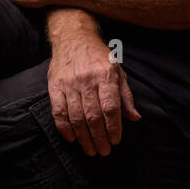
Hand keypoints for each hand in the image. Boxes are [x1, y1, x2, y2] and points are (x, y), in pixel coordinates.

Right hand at [47, 31, 140, 155]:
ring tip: (91, 150)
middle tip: (104, 151)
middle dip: (100, 138)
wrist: (73, 37)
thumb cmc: (98, 56)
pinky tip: (72, 138)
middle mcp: (87, 80)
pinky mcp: (55, 86)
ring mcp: (69, 84)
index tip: (116, 140)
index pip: (111, 108)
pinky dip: (64, 128)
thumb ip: (126, 95)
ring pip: (76, 117)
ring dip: (84, 138)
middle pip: (93, 116)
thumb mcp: (118, 71)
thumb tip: (134, 117)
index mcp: (106, 75)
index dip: (113, 127)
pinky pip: (58, 111)